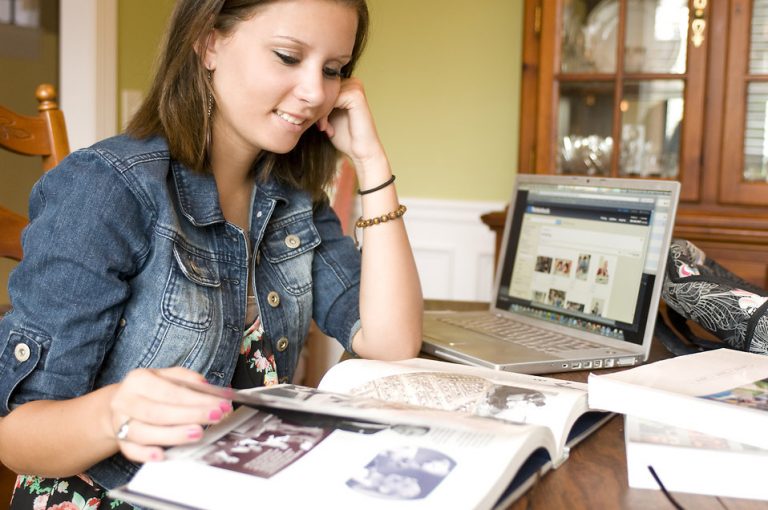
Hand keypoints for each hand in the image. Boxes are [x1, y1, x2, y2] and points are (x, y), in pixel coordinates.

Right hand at [109, 367, 231, 462]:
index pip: (171, 391)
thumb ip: (187, 379)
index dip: (197, 399)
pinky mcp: (120, 442)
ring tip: (198, 434)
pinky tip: (162, 455)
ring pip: (144, 432)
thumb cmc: (151, 391)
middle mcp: (125, 401)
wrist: (121, 404)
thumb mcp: (166, 376)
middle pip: (158, 412)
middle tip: (215, 417)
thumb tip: (208, 388)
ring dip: (173, 435)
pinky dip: (146, 454)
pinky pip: (131, 451)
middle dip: (190, 415)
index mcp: (139, 380)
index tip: (221, 404)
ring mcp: (120, 423)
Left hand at [316, 77, 386, 168]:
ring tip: (322, 127)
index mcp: (347, 85)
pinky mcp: (355, 95)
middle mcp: (352, 82)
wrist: (360, 151)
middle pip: (322, 87)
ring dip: (320, 111)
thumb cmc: (345, 136)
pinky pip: (332, 99)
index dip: (314, 104)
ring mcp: (355, 87)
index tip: (314, 123)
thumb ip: (319, 104)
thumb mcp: (327, 116)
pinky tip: (326, 127)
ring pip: (325, 93)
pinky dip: (325, 113)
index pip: (321, 85)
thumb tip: (297, 96)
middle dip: (316, 108)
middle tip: (319, 127)